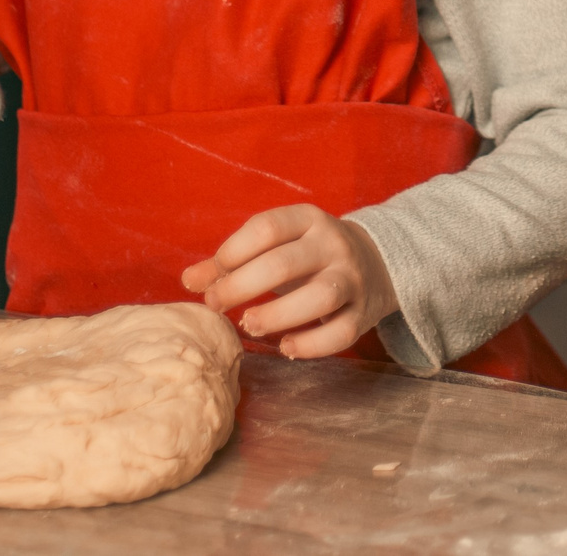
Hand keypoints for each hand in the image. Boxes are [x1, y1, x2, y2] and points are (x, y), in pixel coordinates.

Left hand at [181, 206, 397, 356]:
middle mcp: (333, 245)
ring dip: (278, 315)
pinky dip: (311, 345)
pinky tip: (285, 347)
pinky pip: (341, 332)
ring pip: (320, 297)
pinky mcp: (364, 313)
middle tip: (216, 304)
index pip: (267, 227)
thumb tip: (189, 280)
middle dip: (243, 286)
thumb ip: (231, 262)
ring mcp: (352, 279)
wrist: (377, 263)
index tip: (211, 276)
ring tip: (248, 325)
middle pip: (286, 263)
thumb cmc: (309, 256)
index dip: (233, 251)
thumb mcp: (276, 246)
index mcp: (309, 220)